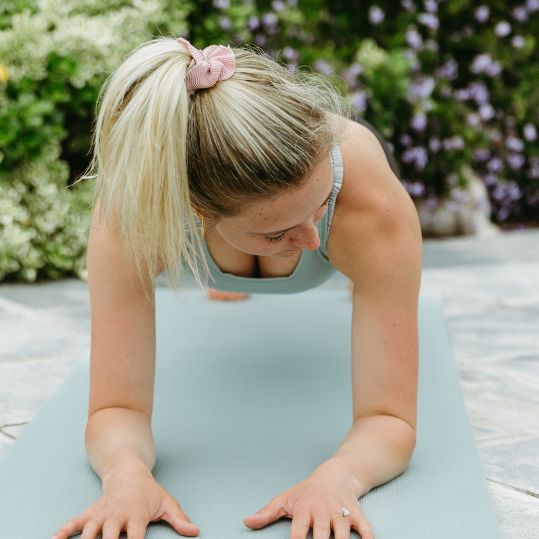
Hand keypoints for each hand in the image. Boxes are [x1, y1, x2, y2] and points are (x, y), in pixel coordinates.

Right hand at [50, 458, 199, 538]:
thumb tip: (196, 531)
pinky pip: (73, 524)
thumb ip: (179, 519)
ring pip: (89, 533)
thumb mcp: (166, 503)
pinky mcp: (90, 513)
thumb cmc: (148, 491)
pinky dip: (63, 533)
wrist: (127, 470)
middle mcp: (117, 516)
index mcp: (137, 516)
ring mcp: (101, 514)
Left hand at [243, 458, 373, 538]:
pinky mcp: (356, 514)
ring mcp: (340, 512)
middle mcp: (323, 511)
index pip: (298, 531)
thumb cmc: (307, 492)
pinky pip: (365, 526)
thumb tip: (247, 521)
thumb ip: (266, 513)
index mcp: (304, 509)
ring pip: (343, 530)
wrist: (335, 475)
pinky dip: (368, 536)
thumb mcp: (285, 499)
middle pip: (321, 533)